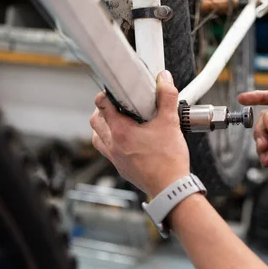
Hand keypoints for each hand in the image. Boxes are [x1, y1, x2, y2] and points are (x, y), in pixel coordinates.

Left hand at [90, 71, 189, 196]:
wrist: (171, 188)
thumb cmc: (169, 161)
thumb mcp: (171, 123)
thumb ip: (166, 97)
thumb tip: (164, 80)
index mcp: (121, 131)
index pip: (102, 104)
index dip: (108, 93)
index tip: (118, 91)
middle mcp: (113, 145)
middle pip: (95, 120)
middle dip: (103, 109)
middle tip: (118, 105)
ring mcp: (115, 158)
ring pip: (98, 137)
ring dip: (104, 127)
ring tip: (120, 121)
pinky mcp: (121, 167)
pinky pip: (107, 151)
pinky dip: (111, 142)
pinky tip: (126, 140)